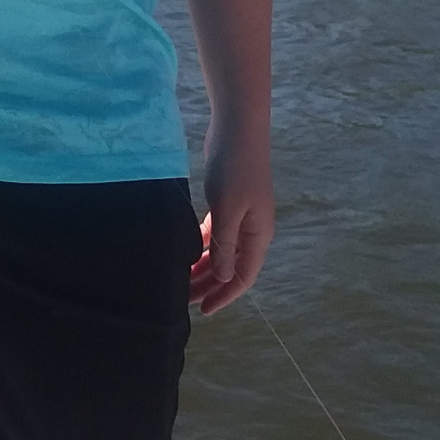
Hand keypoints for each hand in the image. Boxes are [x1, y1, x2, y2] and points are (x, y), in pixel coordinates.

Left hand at [188, 128, 273, 315]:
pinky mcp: (229, 201)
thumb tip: (223, 277)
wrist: (237, 130)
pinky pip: (217, 233)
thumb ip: (224, 245)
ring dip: (204, 266)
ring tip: (181, 279)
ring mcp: (242, 215)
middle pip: (231, 266)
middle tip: (182, 298)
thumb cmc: (234, 169)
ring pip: (222, 250)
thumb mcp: (227, 210)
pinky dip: (203, 244)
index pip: (243, 277)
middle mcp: (253, 229)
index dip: (223, 296)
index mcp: (258, 235)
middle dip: (209, 284)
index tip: (202, 310)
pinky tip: (186, 251)